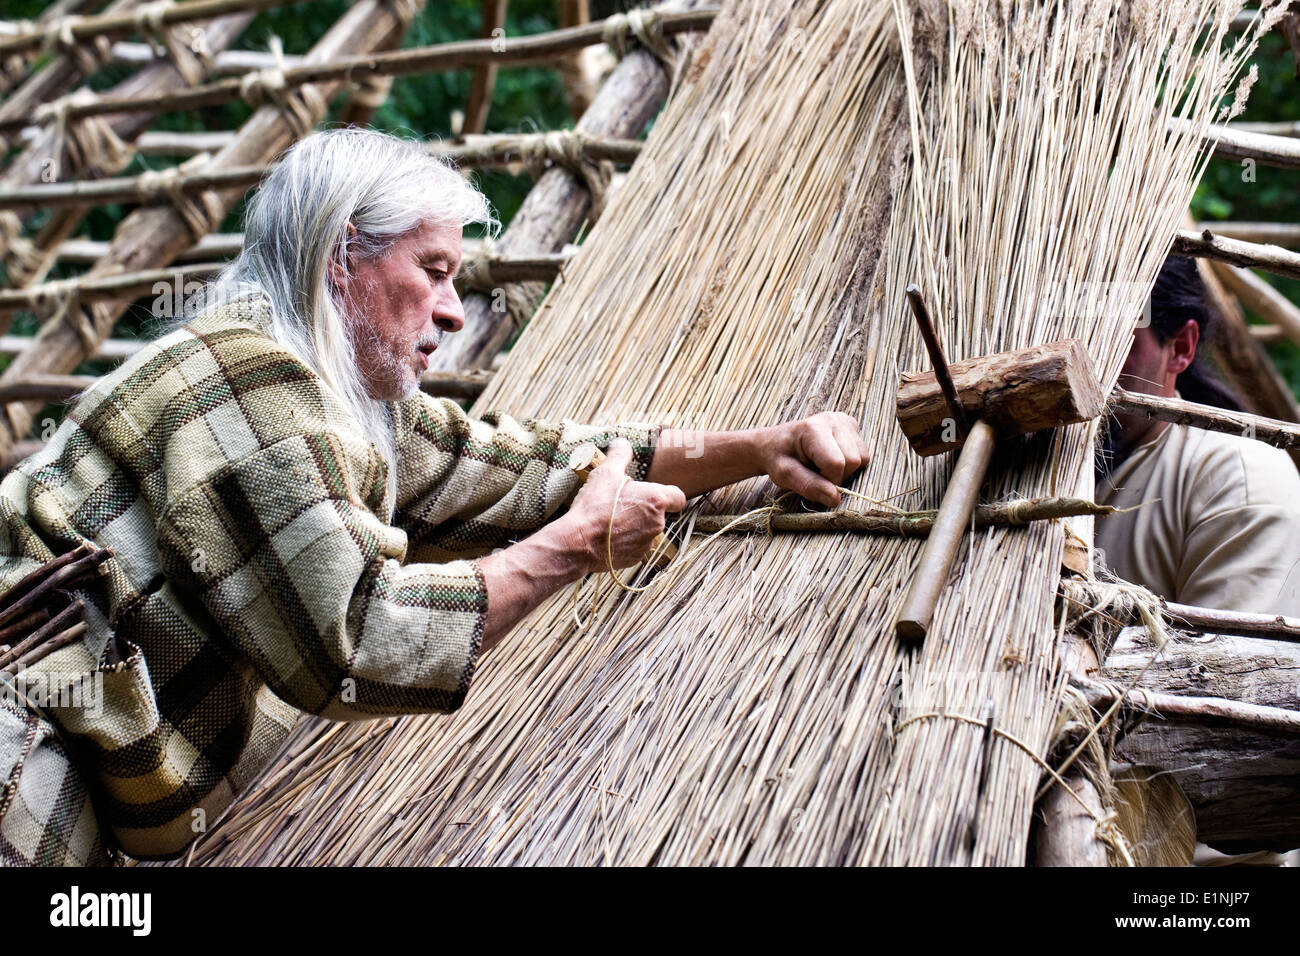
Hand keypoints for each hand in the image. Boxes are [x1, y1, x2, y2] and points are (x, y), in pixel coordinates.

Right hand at [563, 438, 686, 571]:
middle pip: (659, 513)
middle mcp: (658, 523)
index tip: (653, 493)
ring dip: (635, 525)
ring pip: (647, 531)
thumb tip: (622, 443)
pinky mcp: (635, 558)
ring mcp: (647, 543)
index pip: (678, 497)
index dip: (669, 494)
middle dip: (644, 509)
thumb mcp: (605, 473)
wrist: (579, 541)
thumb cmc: (595, 506)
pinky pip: (635, 547)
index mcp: (656, 500)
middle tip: (621, 503)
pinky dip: (626, 542)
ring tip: (611, 520)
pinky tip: (607, 536)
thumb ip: (619, 455)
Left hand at [760, 412, 868, 506]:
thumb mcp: (784, 475)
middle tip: (816, 473)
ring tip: (822, 465)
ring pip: (862, 458)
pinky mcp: (852, 426)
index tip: (811, 479)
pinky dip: (850, 463)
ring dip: (845, 470)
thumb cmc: (778, 458)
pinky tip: (831, 458)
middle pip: (853, 461)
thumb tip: (835, 499)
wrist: (776, 443)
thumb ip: (809, 486)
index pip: (836, 463)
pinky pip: (863, 454)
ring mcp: (845, 421)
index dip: (828, 481)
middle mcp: (834, 420)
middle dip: (837, 475)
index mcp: (814, 428)